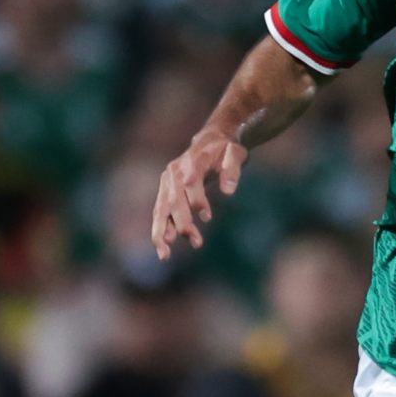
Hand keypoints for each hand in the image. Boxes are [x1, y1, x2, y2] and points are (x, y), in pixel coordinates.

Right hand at [153, 127, 247, 258]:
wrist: (209, 141)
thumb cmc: (225, 150)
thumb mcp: (235, 154)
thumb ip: (233, 170)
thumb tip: (229, 191)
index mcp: (192, 161)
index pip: (192, 182)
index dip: (198, 200)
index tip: (208, 217)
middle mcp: (174, 172)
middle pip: (174, 200)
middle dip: (183, 222)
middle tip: (197, 242)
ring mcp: (167, 182)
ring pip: (161, 209)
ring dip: (163, 232)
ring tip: (165, 255)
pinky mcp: (165, 191)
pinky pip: (160, 212)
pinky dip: (160, 229)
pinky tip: (163, 248)